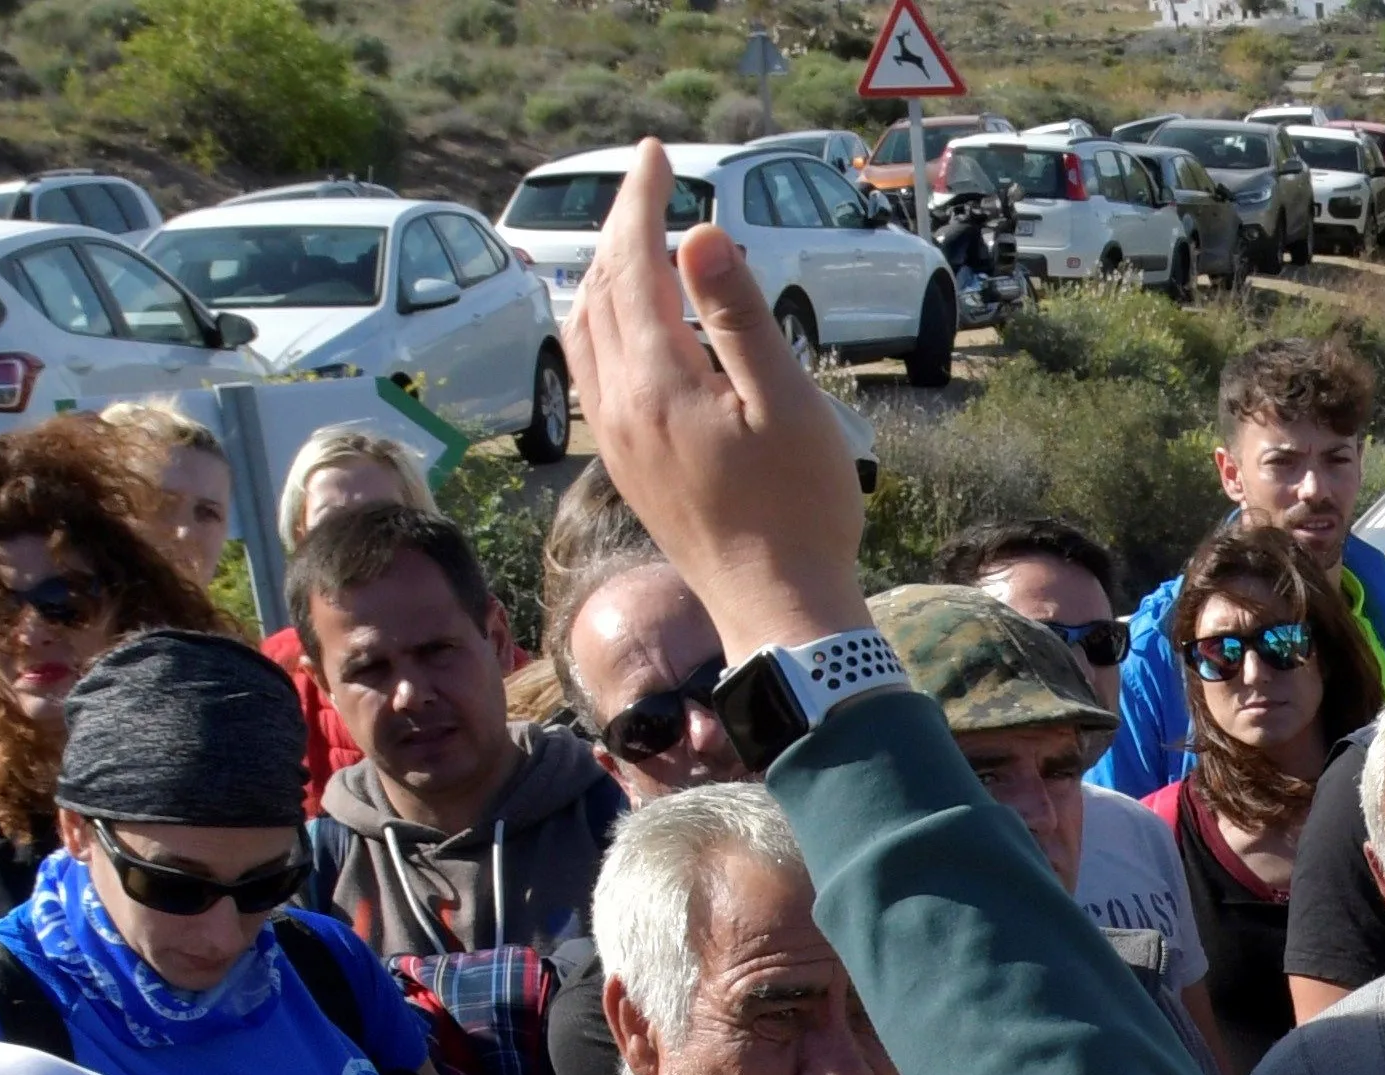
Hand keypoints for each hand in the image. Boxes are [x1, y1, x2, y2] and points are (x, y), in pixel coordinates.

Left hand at [562, 141, 873, 662]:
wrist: (778, 608)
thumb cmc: (800, 511)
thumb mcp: (786, 404)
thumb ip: (740, 316)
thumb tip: (700, 235)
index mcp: (658, 382)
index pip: (632, 265)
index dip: (640, 202)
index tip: (657, 156)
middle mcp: (620, 406)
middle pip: (599, 290)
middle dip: (620, 227)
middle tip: (652, 181)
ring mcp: (616, 439)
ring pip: (584, 331)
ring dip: (604, 274)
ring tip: (639, 241)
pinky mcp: (626, 466)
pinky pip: (591, 371)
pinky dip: (602, 322)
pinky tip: (630, 323)